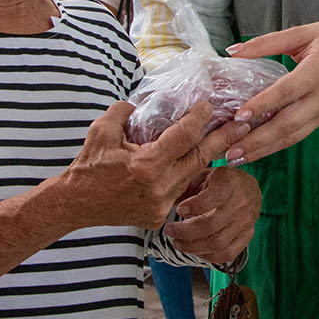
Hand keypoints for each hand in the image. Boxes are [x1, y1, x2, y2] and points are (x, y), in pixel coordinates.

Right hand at [57, 99, 249, 230]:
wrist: (75, 205)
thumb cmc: (88, 167)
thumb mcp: (102, 132)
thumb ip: (123, 112)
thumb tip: (138, 102)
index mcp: (147, 165)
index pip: (184, 137)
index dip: (199, 118)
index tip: (208, 106)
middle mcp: (159, 186)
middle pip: (201, 158)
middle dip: (224, 139)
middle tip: (244, 124)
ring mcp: (161, 204)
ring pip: (193, 176)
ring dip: (207, 158)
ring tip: (226, 141)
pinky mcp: (159, 216)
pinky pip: (180, 191)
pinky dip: (186, 176)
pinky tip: (194, 164)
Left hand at [165, 166, 261, 264]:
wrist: (249, 188)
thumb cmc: (224, 181)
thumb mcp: (207, 175)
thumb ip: (190, 187)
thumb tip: (170, 203)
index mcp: (229, 183)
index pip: (210, 199)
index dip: (192, 207)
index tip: (179, 209)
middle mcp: (240, 204)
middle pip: (210, 226)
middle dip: (184, 231)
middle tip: (170, 230)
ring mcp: (245, 222)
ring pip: (217, 243)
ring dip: (192, 247)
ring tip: (178, 242)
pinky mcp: (247, 236)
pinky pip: (227, 254)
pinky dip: (208, 256)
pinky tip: (196, 250)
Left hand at [222, 16, 318, 163]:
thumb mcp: (306, 32)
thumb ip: (268, 42)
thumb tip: (233, 51)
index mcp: (318, 70)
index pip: (286, 92)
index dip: (262, 105)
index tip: (238, 116)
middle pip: (288, 124)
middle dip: (257, 141)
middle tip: (229, 151)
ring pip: (293, 136)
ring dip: (264, 149)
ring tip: (237, 157)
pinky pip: (301, 133)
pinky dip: (278, 143)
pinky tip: (259, 148)